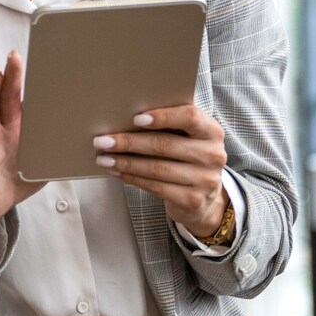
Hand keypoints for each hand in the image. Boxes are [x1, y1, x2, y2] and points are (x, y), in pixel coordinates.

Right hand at [0, 51, 44, 243]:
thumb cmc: (17, 179)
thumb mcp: (43, 161)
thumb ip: (60, 147)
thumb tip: (91, 139)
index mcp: (16, 127)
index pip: (16, 97)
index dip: (20, 78)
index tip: (27, 60)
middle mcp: (0, 129)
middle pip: (1, 97)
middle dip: (7, 76)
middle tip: (12, 57)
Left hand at [92, 104, 228, 236]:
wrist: (205, 198)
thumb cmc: (187, 157)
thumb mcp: (188, 138)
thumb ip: (170, 123)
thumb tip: (125, 114)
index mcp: (212, 131)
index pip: (190, 117)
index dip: (162, 116)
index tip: (135, 119)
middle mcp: (213, 155)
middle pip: (165, 144)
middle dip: (129, 142)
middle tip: (102, 140)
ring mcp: (205, 180)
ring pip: (157, 168)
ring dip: (126, 162)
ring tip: (104, 158)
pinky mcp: (193, 200)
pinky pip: (156, 187)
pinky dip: (133, 178)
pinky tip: (118, 172)